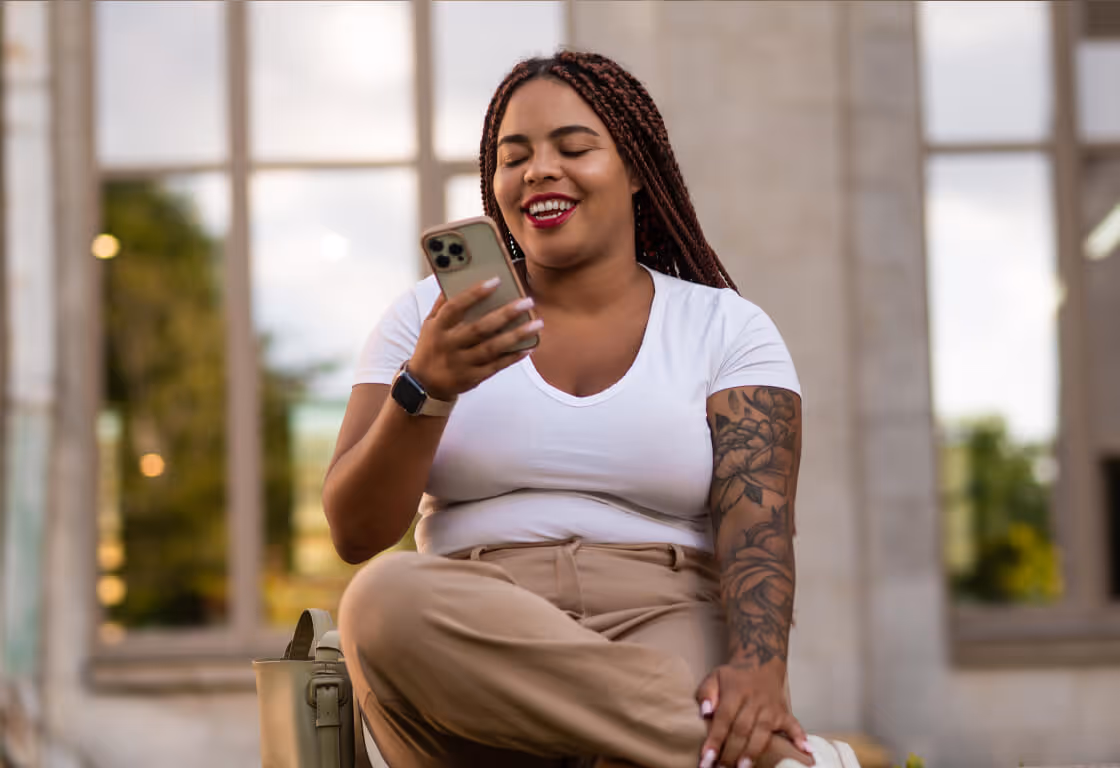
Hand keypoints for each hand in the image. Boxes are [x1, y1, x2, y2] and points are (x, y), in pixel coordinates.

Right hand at [408, 278, 540, 400]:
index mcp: (438, 328)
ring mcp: (462, 363)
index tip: (496, 281)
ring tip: (537, 323)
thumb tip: (455, 278)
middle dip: (505, 314)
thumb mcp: (430, 324)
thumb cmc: (431, 346)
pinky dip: (513, 357)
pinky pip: (496, 366)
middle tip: (527, 302)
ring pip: (492, 348)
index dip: (474, 294)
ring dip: (516, 335)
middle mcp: (450, 345)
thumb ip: (443, 303)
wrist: (425, 384)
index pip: (456, 307)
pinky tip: (529, 346)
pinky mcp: (473, 377)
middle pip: (479, 328)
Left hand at [695, 663, 812, 767]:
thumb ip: (706, 694)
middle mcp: (754, 700)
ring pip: (762, 732)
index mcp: (735, 692)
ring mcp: (771, 707)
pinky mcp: (784, 712)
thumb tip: (705, 713)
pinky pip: (794, 726)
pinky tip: (805, 751)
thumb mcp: (714, 677)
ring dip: (753, 752)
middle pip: (742, 729)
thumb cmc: (733, 676)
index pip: (723, 719)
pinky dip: (799, 738)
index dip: (715, 740)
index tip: (707, 758)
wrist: (760, 659)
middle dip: (731, 752)